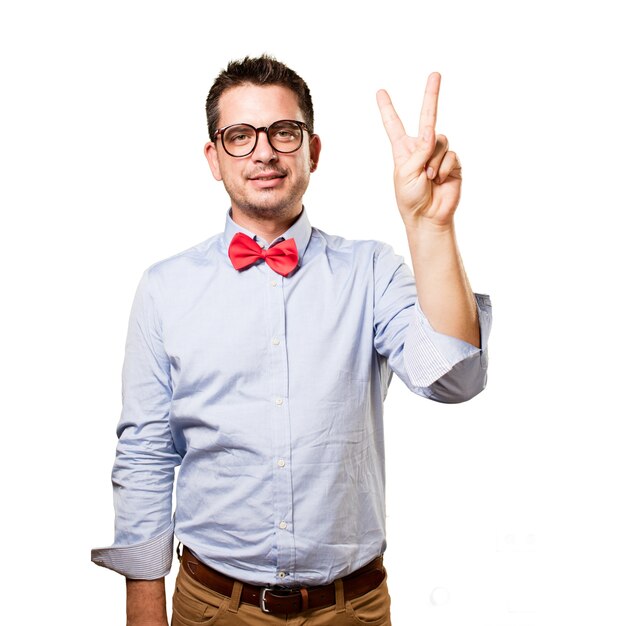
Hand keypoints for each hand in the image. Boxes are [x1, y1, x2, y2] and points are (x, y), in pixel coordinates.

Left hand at [376, 73, 460, 229]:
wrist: (427, 217)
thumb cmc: (410, 198)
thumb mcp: (405, 173)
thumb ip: (418, 152)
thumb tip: (431, 133)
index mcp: (403, 150)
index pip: (394, 125)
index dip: (387, 109)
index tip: (380, 92)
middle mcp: (421, 148)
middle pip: (428, 117)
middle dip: (432, 95)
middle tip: (435, 73)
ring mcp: (438, 154)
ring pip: (439, 140)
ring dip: (433, 160)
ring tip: (428, 178)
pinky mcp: (452, 163)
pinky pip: (450, 155)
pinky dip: (443, 168)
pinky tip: (439, 180)